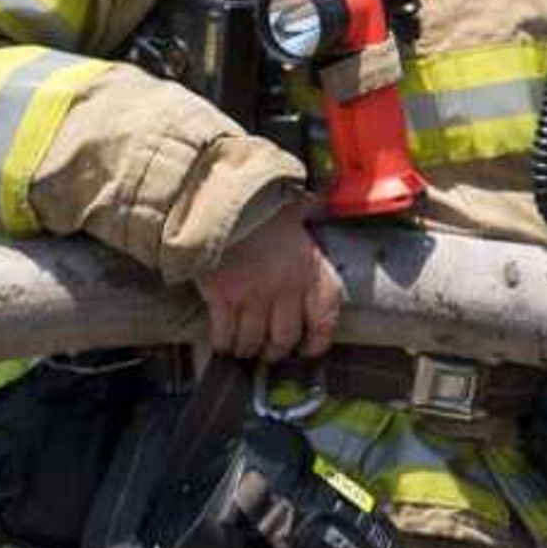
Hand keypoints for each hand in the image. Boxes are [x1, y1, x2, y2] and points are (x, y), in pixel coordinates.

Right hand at [198, 196, 343, 363]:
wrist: (222, 197)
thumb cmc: (260, 204)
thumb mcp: (296, 210)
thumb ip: (309, 218)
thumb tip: (321, 203)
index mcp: (311, 269)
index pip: (325, 320)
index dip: (317, 342)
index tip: (307, 347)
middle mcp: (287, 288)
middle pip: (284, 338)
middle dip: (275, 350)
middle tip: (268, 350)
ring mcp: (254, 296)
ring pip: (253, 342)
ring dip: (247, 348)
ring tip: (243, 347)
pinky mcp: (223, 298)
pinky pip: (225, 334)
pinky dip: (223, 342)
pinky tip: (222, 340)